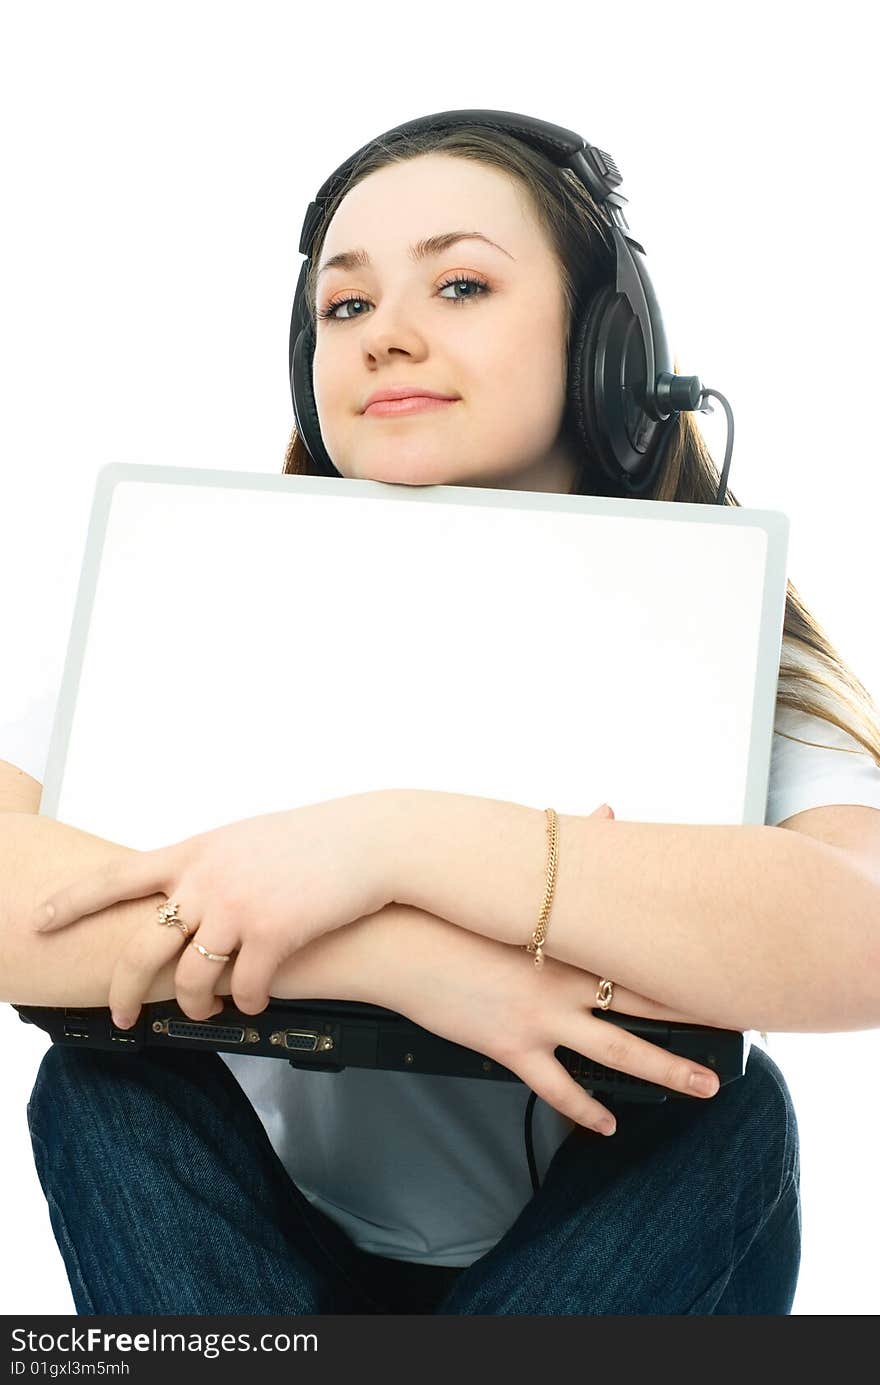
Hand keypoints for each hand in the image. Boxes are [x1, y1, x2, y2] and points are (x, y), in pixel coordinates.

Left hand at [28, 791, 395, 1024]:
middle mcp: (207, 879)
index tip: (39, 920)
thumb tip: (180, 893)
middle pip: (142, 948)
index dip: (72, 901)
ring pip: (192, 979)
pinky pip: (246, 988)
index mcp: (194, 853)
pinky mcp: (275, 933)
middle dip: (123, 990)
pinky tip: (257, 1001)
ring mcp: (239, 907)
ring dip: (196, 1005)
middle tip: (120, 1014)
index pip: (115, 877)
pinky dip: (248, 1003)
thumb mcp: (244, 840)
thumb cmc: (312, 841)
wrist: (369, 841)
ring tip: (207, 1009)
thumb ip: (206, 866)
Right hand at [381, 804, 721, 1135]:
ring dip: (665, 1072)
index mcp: (569, 942)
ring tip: (703, 1087)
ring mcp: (540, 1019)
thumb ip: (567, 849)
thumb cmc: (451, 908)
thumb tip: (604, 810)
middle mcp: (565, 983)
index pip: (643, 957)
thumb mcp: (513, 881)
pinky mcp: (510, 1047)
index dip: (688, 969)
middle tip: (737, 1040)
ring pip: (617, 1054)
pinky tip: (606, 1125)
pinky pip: (557, 1087)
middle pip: (645, 1008)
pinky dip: (585, 1110)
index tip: (728, 975)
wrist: (397, 942)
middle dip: (694, 1026)